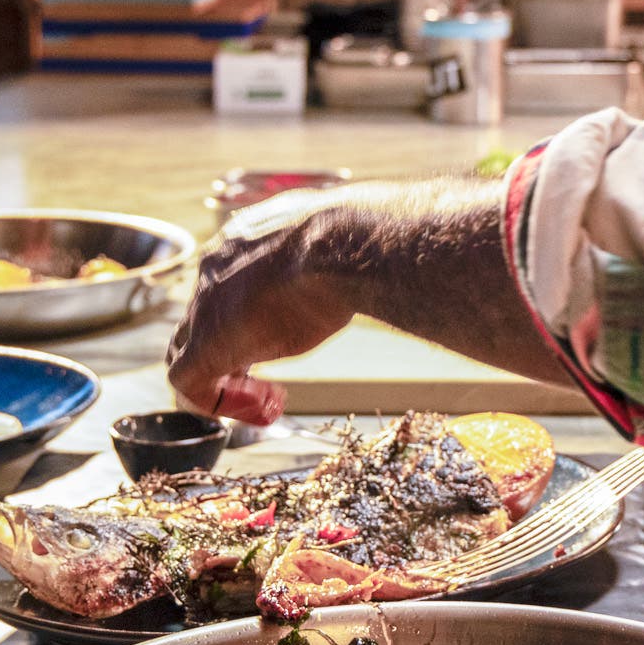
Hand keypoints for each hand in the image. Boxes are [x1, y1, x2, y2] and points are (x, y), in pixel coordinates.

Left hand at [166, 176, 571, 418]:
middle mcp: (222, 264)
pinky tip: (262, 408)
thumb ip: (382, 256)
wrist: (351, 241)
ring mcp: (209, 302)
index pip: (233, 283)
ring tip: (267, 403)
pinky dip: (221, 403)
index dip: (254, 321)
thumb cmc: (374, 239)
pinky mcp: (209, 340)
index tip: (281, 343)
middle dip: (236, 355)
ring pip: (195, 352)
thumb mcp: (370, 245)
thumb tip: (451, 249)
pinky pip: (192, 383)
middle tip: (268, 386)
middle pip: (206, 318)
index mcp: (255, 236)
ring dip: (231, 385)